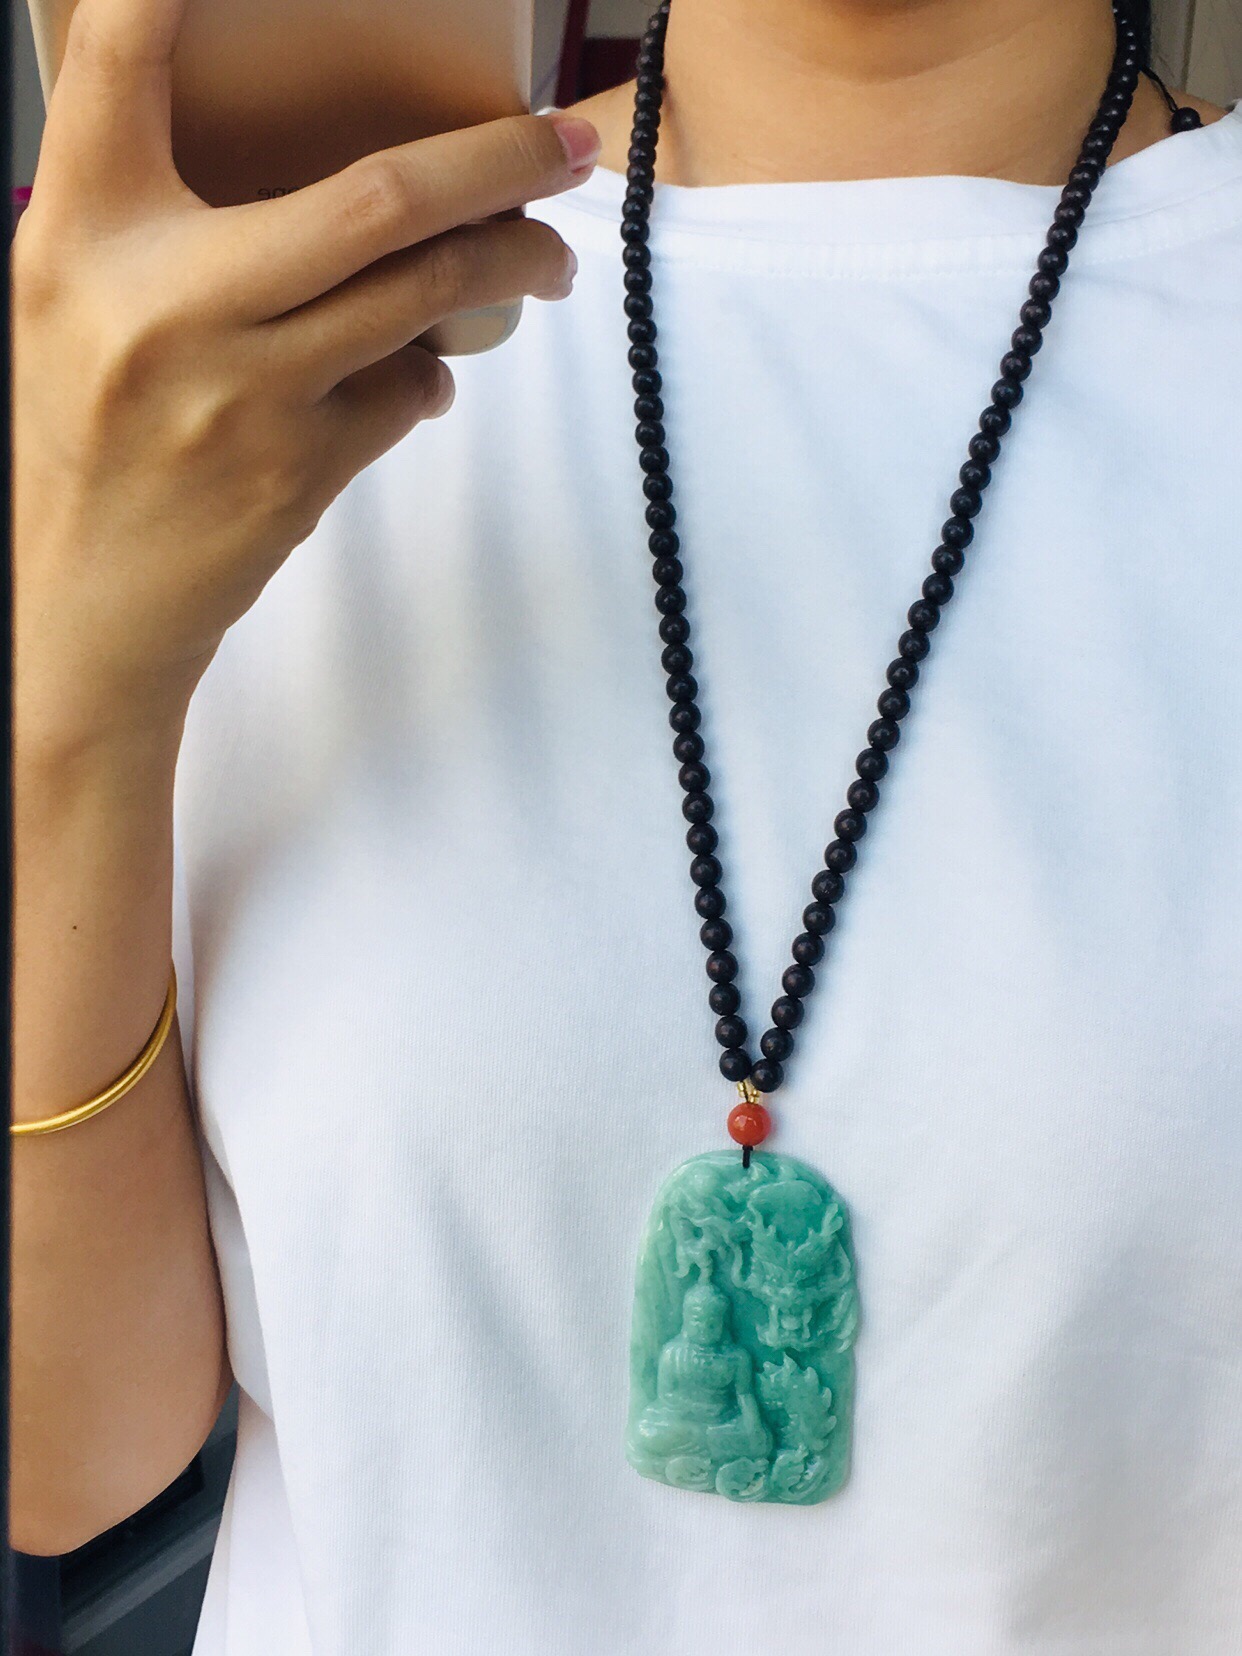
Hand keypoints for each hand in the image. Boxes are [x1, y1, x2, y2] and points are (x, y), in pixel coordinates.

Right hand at [12, 0, 598, 747]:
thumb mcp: (72, 295)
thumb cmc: (79, 432)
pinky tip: (416, 378)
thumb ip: (157, 219)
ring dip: (509, 266)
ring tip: (546, 260)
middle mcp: (169, 298)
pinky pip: (407, 393)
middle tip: (567, 144)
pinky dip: (429, 375)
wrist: (81, 598)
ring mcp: (248, 389)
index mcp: (83, 230)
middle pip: (378, 196)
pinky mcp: (303, 467)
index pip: (120, 55)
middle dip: (500, 162)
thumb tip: (320, 176)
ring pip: (424, 295)